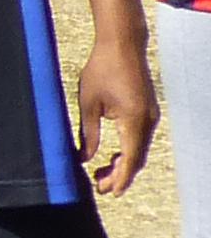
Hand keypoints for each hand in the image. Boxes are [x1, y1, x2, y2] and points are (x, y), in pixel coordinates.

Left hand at [77, 28, 159, 195]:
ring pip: (139, 149)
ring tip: (101, 175)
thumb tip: (85, 159)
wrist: (122, 45)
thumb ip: (88, 134)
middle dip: (119, 175)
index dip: (120, 178)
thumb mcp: (88, 103)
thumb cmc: (102, 69)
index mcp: (134, 120)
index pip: (130, 159)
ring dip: (123, 164)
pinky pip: (140, 138)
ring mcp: (151, 116)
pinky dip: (127, 150)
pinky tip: (111, 157)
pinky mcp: (148, 111)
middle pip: (136, 158)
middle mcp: (148, 121)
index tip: (110, 192)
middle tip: (99, 187)